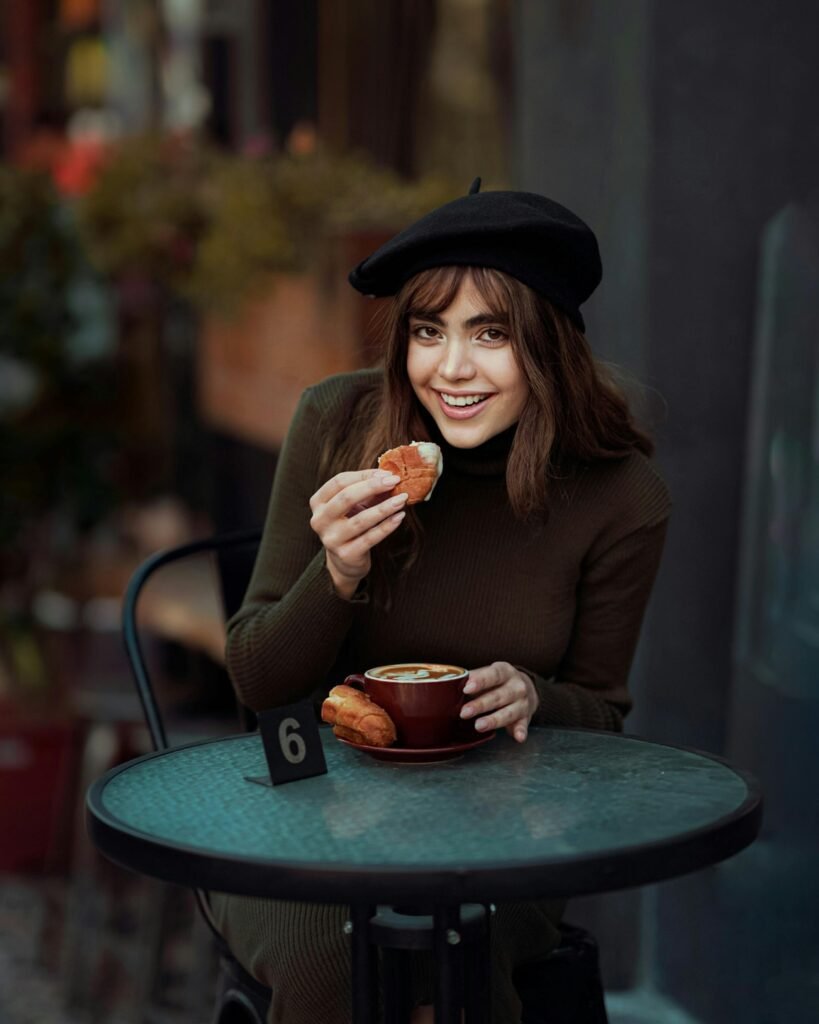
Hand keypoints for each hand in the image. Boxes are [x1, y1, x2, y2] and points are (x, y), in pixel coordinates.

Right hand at [309, 469, 407, 597]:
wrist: (346, 560)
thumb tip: (390, 477)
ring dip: (385, 507)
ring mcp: (331, 539)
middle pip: (346, 497)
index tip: (387, 473)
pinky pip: (370, 538)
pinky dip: (387, 526)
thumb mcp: (354, 505)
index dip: (364, 475)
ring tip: (402, 499)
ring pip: (361, 519)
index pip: (339, 481)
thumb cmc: (350, 524)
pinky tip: (400, 516)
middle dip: (373, 486)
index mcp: (318, 502)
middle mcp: (319, 520)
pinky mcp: (346, 555)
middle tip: (395, 481)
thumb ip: (367, 491)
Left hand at [459, 662, 539, 742]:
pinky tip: (517, 737)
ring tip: (479, 726)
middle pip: (498, 696)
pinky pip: (523, 725)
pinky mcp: (526, 717)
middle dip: (480, 705)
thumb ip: (473, 678)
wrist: (526, 689)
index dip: (480, 681)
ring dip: (494, 720)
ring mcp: (523, 702)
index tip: (466, 688)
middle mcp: (517, 686)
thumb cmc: (499, 682)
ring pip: (508, 712)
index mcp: (505, 672)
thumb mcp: (489, 674)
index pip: (493, 675)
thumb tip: (452, 681)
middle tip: (464, 712)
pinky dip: (521, 731)